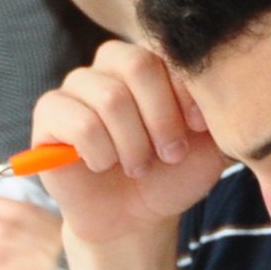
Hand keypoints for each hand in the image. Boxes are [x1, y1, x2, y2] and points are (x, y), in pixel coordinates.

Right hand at [30, 41, 227, 247]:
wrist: (136, 218)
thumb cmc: (173, 175)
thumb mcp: (209, 145)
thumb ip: (219, 110)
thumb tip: (221, 82)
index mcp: (150, 61)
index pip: (168, 51)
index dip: (185, 93)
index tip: (198, 128)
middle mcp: (110, 65)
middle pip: (136, 64)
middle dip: (161, 118)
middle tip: (170, 154)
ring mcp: (76, 87)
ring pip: (109, 97)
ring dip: (133, 144)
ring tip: (140, 167)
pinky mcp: (49, 114)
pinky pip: (77, 121)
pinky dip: (100, 152)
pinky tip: (104, 166)